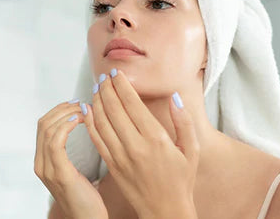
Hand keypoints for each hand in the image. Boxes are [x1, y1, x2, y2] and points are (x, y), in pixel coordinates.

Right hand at [34, 100, 108, 218]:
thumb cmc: (86, 195)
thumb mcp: (73, 169)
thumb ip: (69, 151)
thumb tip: (79, 124)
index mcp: (43, 161)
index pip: (43, 125)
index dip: (58, 110)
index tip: (75, 103)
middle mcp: (40, 164)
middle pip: (43, 124)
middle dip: (62, 108)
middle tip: (80, 103)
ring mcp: (47, 169)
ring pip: (48, 129)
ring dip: (66, 114)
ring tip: (83, 110)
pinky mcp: (59, 173)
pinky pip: (56, 142)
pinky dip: (66, 127)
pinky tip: (80, 121)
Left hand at [82, 68, 199, 217]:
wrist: (165, 211)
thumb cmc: (181, 179)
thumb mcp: (192, 150)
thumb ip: (184, 122)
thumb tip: (175, 98)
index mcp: (156, 139)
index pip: (133, 104)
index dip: (122, 86)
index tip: (117, 73)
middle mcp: (135, 145)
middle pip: (114, 109)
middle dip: (107, 89)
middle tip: (104, 76)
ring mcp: (121, 156)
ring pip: (102, 122)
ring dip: (97, 102)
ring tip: (97, 87)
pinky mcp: (112, 165)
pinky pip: (97, 139)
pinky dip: (90, 122)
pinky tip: (88, 110)